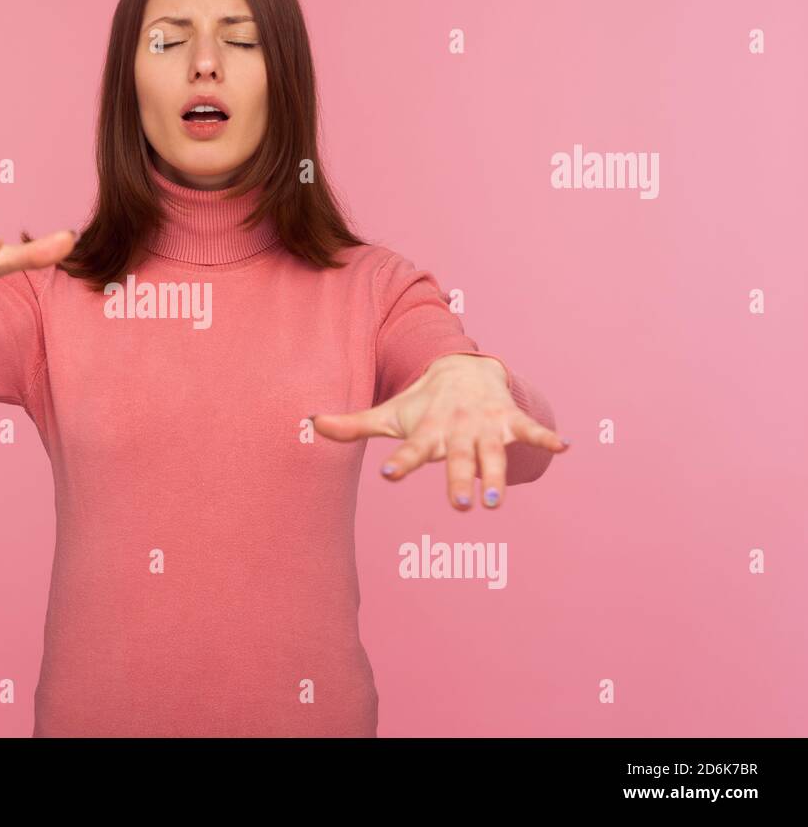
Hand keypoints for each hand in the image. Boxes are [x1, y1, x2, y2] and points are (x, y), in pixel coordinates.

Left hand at [310, 354, 569, 509]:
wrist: (461, 368)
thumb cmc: (420, 403)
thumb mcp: (388, 415)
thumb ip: (351, 425)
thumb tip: (308, 423)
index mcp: (426, 433)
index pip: (409, 450)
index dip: (400, 462)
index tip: (389, 474)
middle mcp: (455, 431)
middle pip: (456, 460)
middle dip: (458, 479)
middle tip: (459, 504)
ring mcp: (484, 425)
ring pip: (491, 454)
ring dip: (497, 474)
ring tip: (497, 499)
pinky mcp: (509, 420)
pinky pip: (528, 430)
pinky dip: (546, 437)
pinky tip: (565, 447)